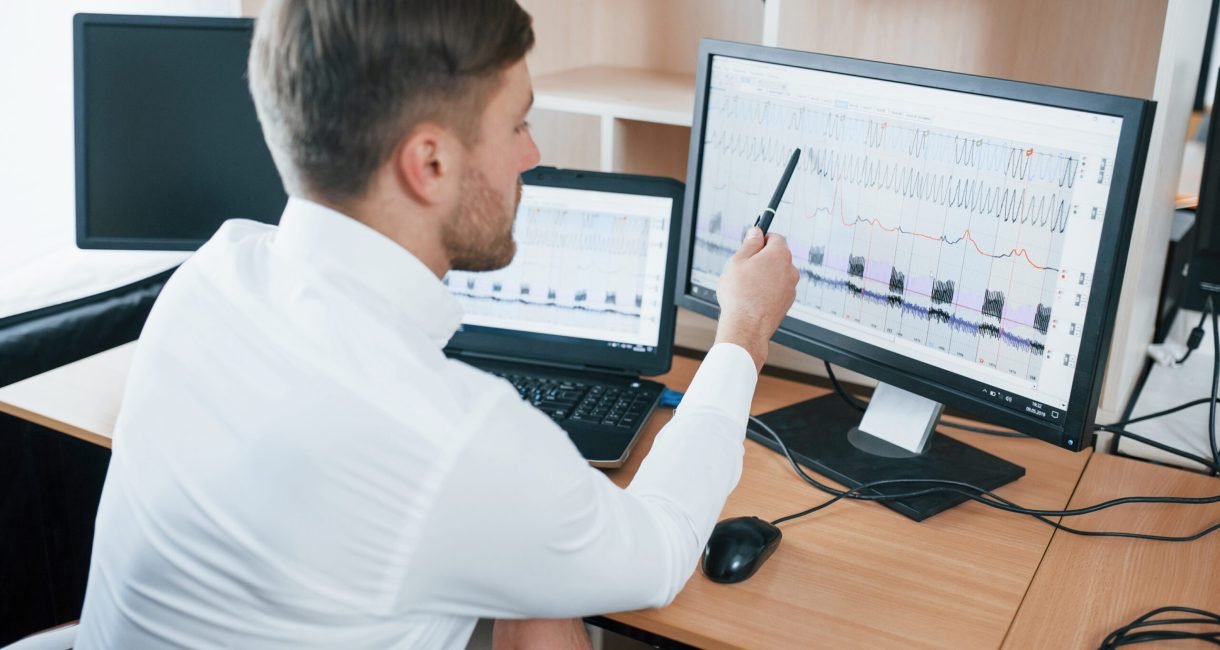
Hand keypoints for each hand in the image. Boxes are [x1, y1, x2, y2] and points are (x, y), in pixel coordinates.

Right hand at [713, 227, 798, 371]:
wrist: (747, 327)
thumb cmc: (740, 295)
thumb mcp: (737, 261)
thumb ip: (749, 243)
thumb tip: (756, 232)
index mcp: (779, 254)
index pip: (775, 237)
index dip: (761, 238)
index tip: (751, 243)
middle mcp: (790, 269)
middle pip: (777, 255)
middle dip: (762, 258)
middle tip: (744, 267)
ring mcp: (791, 287)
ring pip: (777, 273)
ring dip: (765, 275)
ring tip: (746, 286)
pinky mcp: (788, 302)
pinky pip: (778, 289)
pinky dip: (768, 290)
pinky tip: (753, 298)